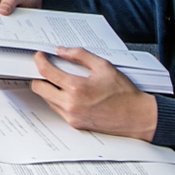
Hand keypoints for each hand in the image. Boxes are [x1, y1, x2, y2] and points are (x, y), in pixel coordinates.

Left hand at [29, 47, 158, 140]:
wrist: (135, 116)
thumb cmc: (124, 93)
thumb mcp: (103, 66)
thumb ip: (80, 55)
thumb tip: (62, 51)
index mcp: (77, 88)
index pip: (46, 72)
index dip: (39, 61)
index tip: (40, 56)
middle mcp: (71, 105)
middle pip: (39, 88)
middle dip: (39, 76)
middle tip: (46, 69)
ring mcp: (71, 116)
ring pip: (46, 100)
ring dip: (49, 89)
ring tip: (61, 81)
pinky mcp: (75, 124)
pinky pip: (57, 109)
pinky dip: (58, 100)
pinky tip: (70, 94)